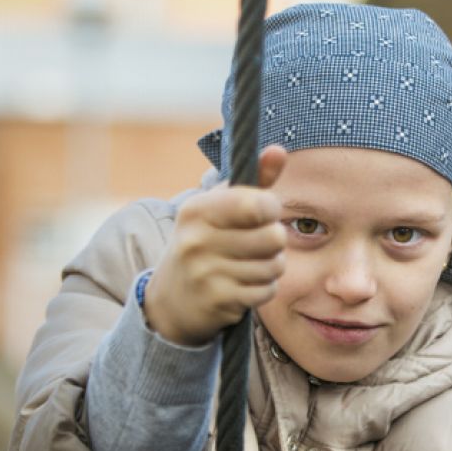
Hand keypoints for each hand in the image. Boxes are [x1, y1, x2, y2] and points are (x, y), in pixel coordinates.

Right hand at [143, 146, 287, 345]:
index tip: (264, 213)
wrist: (172, 298)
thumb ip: (255, 181)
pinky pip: (266, 291)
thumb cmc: (206, 242)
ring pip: (274, 266)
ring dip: (271, 267)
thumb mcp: (221, 208)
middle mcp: (197, 240)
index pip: (257, 204)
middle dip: (275, 242)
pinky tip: (245, 285)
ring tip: (251, 264)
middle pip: (274, 237)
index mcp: (198, 209)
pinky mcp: (217, 300)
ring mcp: (205, 273)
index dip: (271, 208)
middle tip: (258, 244)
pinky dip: (263, 289)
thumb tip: (279, 150)